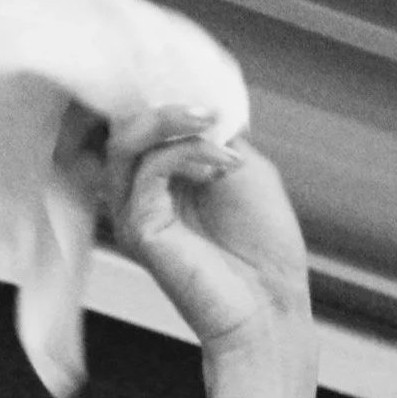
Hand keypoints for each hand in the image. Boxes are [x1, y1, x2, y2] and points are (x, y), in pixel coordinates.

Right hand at [104, 111, 311, 356]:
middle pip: (125, 122)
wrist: (271, 311)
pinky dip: (185, 153)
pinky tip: (219, 167)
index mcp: (168, 176)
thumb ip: (213, 133)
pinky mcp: (138, 228)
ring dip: (173, 123)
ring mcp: (136, 210)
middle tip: (204, 109)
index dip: (163, 94)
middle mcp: (144, 192)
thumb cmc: (266, 254)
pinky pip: (148, 169)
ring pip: (127, 140)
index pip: (145, 121)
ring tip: (212, 129)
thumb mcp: (246, 169)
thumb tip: (192, 97)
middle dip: (163, 102)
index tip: (198, 86)